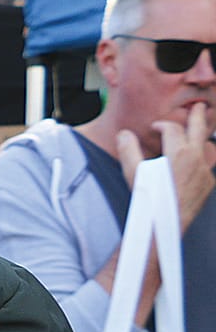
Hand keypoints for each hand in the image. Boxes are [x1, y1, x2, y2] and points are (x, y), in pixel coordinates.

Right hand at [116, 100, 214, 228]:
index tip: (157, 127)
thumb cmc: (148, 200)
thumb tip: (124, 134)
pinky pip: (205, 168)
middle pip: (199, 130)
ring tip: (196, 136)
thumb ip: (128, 150)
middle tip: (198, 107)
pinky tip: (189, 169)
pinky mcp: (209, 184)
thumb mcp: (133, 173)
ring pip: (205, 149)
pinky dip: (198, 163)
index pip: (173, 129)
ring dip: (199, 141)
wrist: (164, 224)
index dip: (163, 125)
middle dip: (197, 116)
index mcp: (179, 153)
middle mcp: (196, 160)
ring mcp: (205, 172)